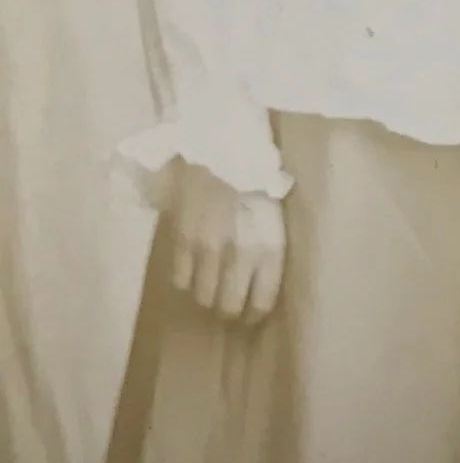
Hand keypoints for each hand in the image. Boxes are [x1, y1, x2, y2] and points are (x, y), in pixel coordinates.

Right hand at [167, 160, 285, 323]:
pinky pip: (180, 281)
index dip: (255, 314)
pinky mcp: (181, 242)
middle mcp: (239, 255)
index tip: (252, 314)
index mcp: (270, 246)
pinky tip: (193, 269)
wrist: (220, 148)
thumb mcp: (276, 216)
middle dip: (230, 311)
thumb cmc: (256, 179)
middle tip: (230, 304)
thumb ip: (269, 250)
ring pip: (202, 298)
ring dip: (207, 297)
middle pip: (229, 307)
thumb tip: (260, 284)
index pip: (262, 301)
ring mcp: (207, 250)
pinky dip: (186, 281)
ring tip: (211, 287)